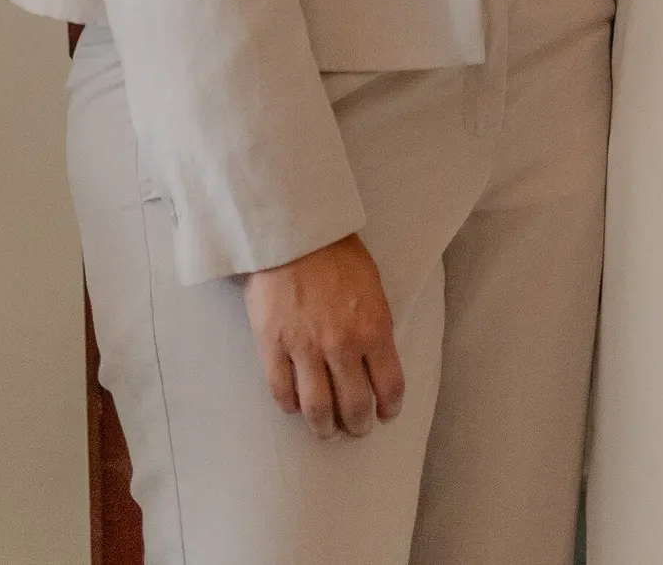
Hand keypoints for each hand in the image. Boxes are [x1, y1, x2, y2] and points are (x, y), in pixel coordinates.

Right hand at [242, 234, 403, 441]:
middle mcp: (342, 346)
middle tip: (356, 428)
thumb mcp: (373, 287)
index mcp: (374, 328)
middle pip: (354, 407)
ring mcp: (305, 350)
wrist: (293, 233)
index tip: (386, 414)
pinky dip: (291, 407)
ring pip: (317, 410)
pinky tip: (296, 406)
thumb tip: (377, 361)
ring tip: (327, 430)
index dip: (389, 407)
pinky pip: (283, 394)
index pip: (389, 386)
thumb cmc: (337, 254)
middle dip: (358, 425)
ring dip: (325, 428)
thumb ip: (375, 326)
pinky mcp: (273, 348)